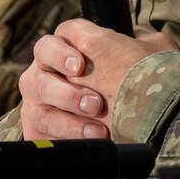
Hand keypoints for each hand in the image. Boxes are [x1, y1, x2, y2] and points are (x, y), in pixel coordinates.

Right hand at [17, 20, 178, 139]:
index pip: (50, 45)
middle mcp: (43, 78)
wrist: (132, 129)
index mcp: (61, 55)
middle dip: (67, 94)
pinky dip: (67, 140)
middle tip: (96, 104)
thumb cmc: (134, 85)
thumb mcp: (141, 59)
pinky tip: (91, 142)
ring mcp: (38, 107)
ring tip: (99, 129)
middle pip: (37, 80)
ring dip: (70, 122)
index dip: (60, 53)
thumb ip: (139, 43)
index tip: (80, 66)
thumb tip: (142, 37)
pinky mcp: (39, 132)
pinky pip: (44, 137)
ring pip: (39, 112)